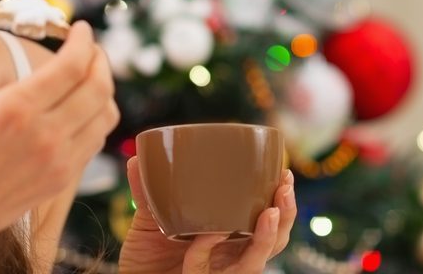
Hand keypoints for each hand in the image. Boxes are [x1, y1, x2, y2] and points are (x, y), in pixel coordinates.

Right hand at [0, 11, 118, 250]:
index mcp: (16, 109)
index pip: (73, 65)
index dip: (84, 40)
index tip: (80, 27)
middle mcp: (45, 135)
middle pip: (99, 86)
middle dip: (100, 58)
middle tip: (88, 46)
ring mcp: (58, 161)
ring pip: (105, 114)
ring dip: (103, 88)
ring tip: (88, 74)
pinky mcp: (61, 180)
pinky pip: (95, 140)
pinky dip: (96, 116)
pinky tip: (79, 107)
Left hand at [118, 157, 296, 273]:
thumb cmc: (147, 255)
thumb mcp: (148, 219)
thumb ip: (147, 192)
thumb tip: (137, 159)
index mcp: (228, 237)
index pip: (267, 221)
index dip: (282, 202)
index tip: (284, 174)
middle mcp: (230, 256)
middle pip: (273, 242)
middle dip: (285, 216)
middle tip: (284, 188)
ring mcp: (220, 273)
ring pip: (254, 262)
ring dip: (265, 238)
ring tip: (269, 213)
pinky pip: (210, 272)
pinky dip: (208, 252)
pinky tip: (210, 234)